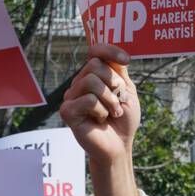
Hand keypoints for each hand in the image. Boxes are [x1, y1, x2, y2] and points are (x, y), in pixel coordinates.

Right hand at [59, 42, 137, 168]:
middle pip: (94, 65)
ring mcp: (71, 96)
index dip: (110, 50)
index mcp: (93, 75)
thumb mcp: (127, 91)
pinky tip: (100, 120)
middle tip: (118, 102)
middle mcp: (79, 83)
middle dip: (114, 84)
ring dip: (110, 100)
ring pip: (91, 81)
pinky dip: (101, 111)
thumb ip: (119, 72)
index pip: (95, 52)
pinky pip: (88, 100)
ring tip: (112, 113)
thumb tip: (116, 53)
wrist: (119, 145)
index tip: (127, 60)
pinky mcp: (67, 111)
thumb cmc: (123, 119)